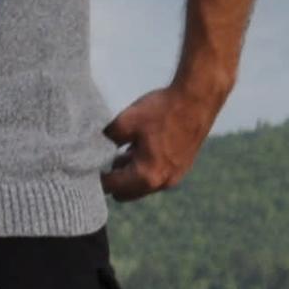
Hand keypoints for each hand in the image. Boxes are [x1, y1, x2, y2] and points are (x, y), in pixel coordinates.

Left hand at [103, 78, 226, 198]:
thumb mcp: (125, 122)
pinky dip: (145, 168)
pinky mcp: (182, 168)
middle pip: (124, 193)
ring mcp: (174, 177)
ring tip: (124, 150)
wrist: (199, 96)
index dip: (96, 176)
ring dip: (129, 173)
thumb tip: (91, 149)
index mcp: (146, 176)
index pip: (110, 187)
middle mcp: (161, 183)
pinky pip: (155, 176)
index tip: (88, 166)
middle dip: (113, 178)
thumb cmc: (163, 109)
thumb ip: (105, 140)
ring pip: (140, 185)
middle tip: (105, 159)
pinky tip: (142, 147)